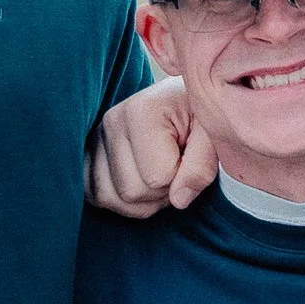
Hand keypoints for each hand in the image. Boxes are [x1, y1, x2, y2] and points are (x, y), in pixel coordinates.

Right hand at [88, 77, 218, 216]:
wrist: (185, 102)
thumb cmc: (201, 117)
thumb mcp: (214, 135)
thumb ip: (202, 165)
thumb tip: (179, 199)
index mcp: (142, 110)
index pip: (157, 177)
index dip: (181, 178)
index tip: (190, 156)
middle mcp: (112, 121)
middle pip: (131, 191)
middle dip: (162, 192)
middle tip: (177, 167)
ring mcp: (97, 137)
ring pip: (111, 198)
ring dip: (142, 200)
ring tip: (161, 174)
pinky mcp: (90, 153)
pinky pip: (97, 195)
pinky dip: (122, 201)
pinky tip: (142, 182)